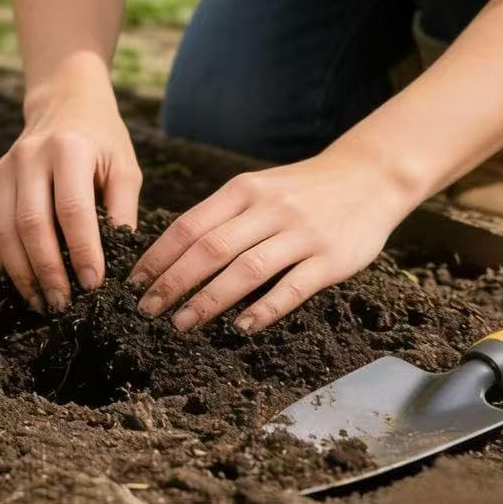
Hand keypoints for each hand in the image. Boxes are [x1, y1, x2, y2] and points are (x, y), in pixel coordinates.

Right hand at [0, 81, 140, 313]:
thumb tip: (120, 264)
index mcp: (68, 149)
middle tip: (64, 304)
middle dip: (48, 271)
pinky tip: (22, 282)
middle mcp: (30, 157)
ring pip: (5, 231)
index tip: (94, 285)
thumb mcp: (125, 167)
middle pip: (31, 224)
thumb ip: (123, 212)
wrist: (65, 104)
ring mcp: (6, 169)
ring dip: (23, 273)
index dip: (83, 252)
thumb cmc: (101, 139)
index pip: (72, 209)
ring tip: (43, 302)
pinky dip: (4, 261)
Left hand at [126, 149, 418, 332]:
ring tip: (182, 323)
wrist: (367, 176)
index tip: (135, 283)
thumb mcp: (258, 187)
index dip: (159, 256)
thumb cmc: (302, 188)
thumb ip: (224, 214)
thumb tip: (175, 252)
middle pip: (209, 249)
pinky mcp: (331, 259)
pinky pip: (292, 288)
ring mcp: (300, 233)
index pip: (189, 225)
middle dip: (173, 282)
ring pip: (245, 270)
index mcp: (242, 189)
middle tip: (147, 310)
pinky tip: (241, 327)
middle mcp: (267, 209)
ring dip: (208, 300)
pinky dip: (263, 309)